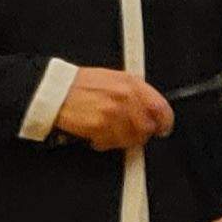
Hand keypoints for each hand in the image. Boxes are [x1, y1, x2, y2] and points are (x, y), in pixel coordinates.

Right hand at [52, 67, 172, 152]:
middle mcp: (124, 97)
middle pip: (146, 127)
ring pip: (130, 138)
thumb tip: (150, 108)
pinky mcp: (99, 126)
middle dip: (141, 134)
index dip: (165, 122)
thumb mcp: (114, 78)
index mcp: (131, 83)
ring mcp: (113, 112)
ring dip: (122, 140)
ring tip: (111, 132)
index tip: (163, 128)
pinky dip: (105, 143)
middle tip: (132, 134)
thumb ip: (135, 92)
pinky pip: (111, 143)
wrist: (57, 90)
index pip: (160, 107)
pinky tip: (98, 134)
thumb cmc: (81, 84)